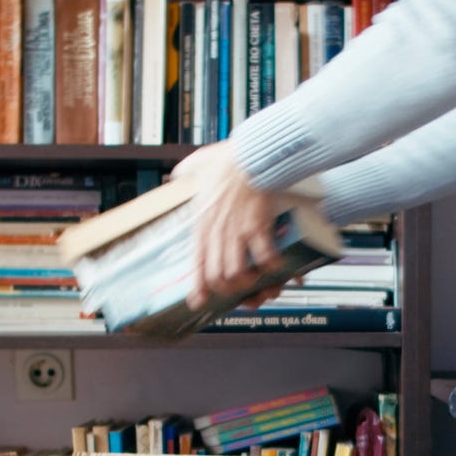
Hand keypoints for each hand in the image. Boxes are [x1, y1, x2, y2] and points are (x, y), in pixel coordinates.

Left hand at [172, 142, 285, 309]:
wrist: (253, 154)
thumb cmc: (230, 157)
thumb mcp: (198, 164)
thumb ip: (187, 171)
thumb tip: (178, 173)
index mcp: (202, 221)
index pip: (196, 263)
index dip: (198, 287)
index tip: (199, 301)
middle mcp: (217, 231)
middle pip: (217, 276)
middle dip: (229, 288)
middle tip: (239, 286)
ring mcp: (237, 231)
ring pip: (237, 273)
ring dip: (249, 280)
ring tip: (257, 277)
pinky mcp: (257, 227)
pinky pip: (264, 258)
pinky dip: (272, 265)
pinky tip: (277, 263)